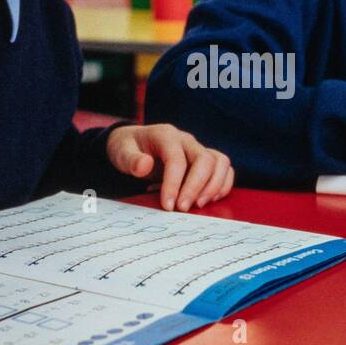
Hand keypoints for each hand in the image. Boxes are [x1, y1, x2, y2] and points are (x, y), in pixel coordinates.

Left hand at [106, 124, 233, 211]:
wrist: (134, 144)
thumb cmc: (128, 148)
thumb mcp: (121, 152)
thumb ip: (131, 159)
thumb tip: (145, 166)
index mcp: (166, 136)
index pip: (176, 160)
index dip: (174, 184)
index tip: (168, 206)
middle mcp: (187, 140)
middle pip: (204, 160)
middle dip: (196, 187)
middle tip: (183, 209)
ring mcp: (198, 149)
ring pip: (220, 162)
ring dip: (214, 186)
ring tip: (199, 205)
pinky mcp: (205, 160)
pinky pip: (224, 168)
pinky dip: (222, 185)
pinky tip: (209, 200)